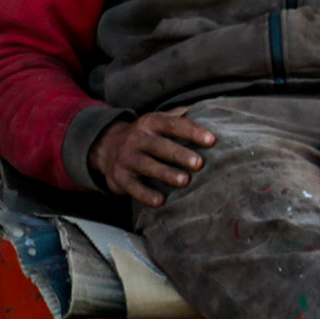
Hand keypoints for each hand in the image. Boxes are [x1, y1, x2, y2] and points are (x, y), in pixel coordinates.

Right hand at [90, 110, 217, 205]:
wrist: (106, 148)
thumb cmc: (145, 138)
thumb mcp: (157, 124)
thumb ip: (180, 120)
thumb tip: (213, 117)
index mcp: (150, 123)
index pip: (171, 124)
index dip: (191, 131)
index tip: (211, 140)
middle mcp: (136, 138)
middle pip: (159, 145)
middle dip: (179, 154)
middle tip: (199, 163)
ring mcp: (126, 158)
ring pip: (146, 165)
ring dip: (166, 173)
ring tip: (185, 181)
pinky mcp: (120, 177)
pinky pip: (133, 187)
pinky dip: (146, 195)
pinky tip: (161, 201)